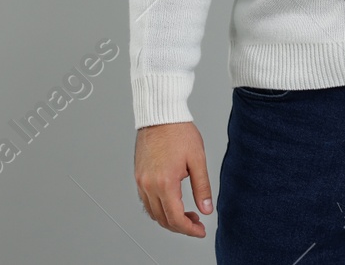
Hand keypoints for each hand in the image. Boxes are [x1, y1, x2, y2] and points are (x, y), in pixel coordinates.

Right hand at [135, 121, 212, 237]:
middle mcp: (149, 185)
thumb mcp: (198, 160)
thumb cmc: (179, 132)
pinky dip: (158, 208)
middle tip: (196, 223)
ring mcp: (141, 181)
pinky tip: (172, 202)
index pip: (175, 218)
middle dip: (181, 226)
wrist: (160, 114)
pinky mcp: (138, 176)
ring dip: (169, 218)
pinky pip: (146, 201)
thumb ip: (202, 187)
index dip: (189, 229)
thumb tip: (206, 209)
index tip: (200, 230)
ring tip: (187, 213)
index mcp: (165, 182)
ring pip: (153, 213)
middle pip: (163, 219)